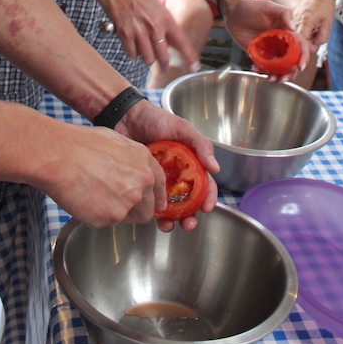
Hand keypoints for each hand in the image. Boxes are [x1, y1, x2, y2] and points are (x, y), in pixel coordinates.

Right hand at [34, 120, 165, 227]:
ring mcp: (128, 202)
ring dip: (115, 212)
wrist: (61, 157)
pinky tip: (85, 200)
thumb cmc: (80, 144)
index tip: (156, 204)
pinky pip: (107, 222)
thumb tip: (129, 170)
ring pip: (127, 217)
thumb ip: (130, 160)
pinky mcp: (111, 217)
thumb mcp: (115, 142)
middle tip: (114, 201)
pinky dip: (97, 215)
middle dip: (135, 209)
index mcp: (144, 161)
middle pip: (147, 208)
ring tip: (95, 196)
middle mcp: (141, 183)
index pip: (159, 185)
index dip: (157, 197)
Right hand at [98, 0, 199, 72]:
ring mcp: (139, 31)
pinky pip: (132, 54)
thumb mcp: (157, 5)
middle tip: (164, 67)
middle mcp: (154, 26)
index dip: (189, 57)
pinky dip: (133, 53)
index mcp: (165, 18)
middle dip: (164, 65)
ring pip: (147, 59)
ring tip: (145, 50)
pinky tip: (133, 45)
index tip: (194, 67)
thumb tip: (169, 40)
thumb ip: (163, 23)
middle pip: (163, 57)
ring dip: (147, 58)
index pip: (181, 42)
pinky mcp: (125, 34)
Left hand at [118, 99, 218, 231]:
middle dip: (191, 216)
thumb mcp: (182, 128)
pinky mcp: (145, 183)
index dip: (209, 197)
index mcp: (191, 162)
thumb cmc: (156, 118)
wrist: (126, 117)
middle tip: (188, 224)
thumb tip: (215, 169)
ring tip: (170, 226)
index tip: (207, 208)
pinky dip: (154, 213)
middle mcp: (178, 174)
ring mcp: (161, 180)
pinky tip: (153, 217)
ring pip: (171, 206)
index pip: (205, 184)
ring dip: (173, 220)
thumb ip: (200, 145)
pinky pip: (151, 202)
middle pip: (189, 201)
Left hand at [221, 0, 309, 81]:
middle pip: (292, 61)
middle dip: (291, 72)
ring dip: (278, 75)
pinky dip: (262, 71)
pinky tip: (256, 69)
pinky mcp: (259, 54)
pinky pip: (264, 66)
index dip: (304, 57)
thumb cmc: (251, 6)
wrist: (233, 12)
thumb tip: (293, 27)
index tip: (300, 66)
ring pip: (279, 67)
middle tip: (283, 78)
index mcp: (287, 32)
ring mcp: (270, 50)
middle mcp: (281, 43)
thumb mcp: (269, 6)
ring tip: (271, 79)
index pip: (300, 46)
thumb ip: (284, 13)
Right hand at [292, 0, 335, 47]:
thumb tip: (315, 46)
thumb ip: (322, 37)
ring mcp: (295, 15)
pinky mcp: (295, 12)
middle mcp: (297, 19)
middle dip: (308, 40)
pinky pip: (298, 24)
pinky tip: (313, 24)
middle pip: (298, 36)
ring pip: (298, 31)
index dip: (308, 45)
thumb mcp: (328, 24)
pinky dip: (305, 27)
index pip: (302, 40)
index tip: (316, 46)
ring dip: (307, 33)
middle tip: (318, 37)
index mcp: (305, 22)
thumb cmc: (326, 6)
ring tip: (317, 29)